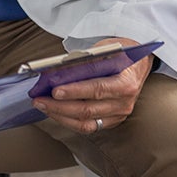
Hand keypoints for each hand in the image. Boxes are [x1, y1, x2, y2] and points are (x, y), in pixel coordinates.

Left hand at [31, 37, 152, 134]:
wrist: (136, 63)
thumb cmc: (117, 54)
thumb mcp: (104, 50)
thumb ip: (84, 61)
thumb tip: (57, 71)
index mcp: (126, 82)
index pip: (97, 88)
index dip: (74, 91)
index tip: (54, 90)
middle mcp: (124, 102)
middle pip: (88, 109)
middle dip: (60, 106)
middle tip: (39, 99)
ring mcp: (119, 114)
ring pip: (86, 122)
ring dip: (60, 115)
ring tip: (42, 106)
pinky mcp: (113, 121)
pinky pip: (89, 126)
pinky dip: (69, 120)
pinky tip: (55, 112)